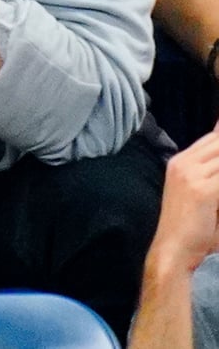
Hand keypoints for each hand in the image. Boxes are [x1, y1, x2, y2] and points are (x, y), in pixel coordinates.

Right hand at [151, 124, 218, 272]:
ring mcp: (190, 174)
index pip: (213, 139)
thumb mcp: (200, 193)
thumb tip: (217, 160)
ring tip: (216, 195)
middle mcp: (183, 163)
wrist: (173, 249)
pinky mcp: (202, 190)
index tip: (217, 177)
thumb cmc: (191, 227)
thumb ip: (213, 174)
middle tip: (217, 186)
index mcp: (180, 161)